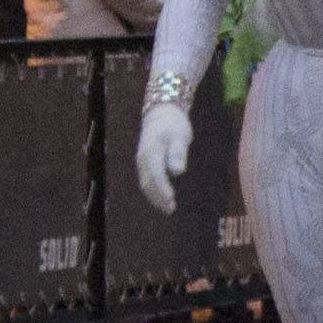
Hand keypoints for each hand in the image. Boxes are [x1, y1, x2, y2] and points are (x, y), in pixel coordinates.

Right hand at [132, 87, 191, 212]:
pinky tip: (162, 199)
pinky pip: (146, 181)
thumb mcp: (180, 136)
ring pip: (145, 184)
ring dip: (155, 198)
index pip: (156, 174)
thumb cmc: (174, 124)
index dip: (163, 188)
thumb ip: (178, 153)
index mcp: (152, 150)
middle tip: (171, 209)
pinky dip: (153, 192)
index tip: (171, 200)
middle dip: (159, 198)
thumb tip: (178, 171)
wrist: (161, 113)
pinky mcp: (144, 164)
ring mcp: (141, 161)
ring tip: (168, 209)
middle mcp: (143, 158)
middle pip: (149, 182)